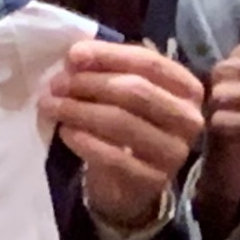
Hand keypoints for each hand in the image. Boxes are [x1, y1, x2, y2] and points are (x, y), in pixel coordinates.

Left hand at [44, 41, 205, 232]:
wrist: (130, 185)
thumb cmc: (127, 126)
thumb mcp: (124, 92)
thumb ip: (108, 68)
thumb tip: (76, 55)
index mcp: (187, 89)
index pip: (150, 62)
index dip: (109, 55)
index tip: (73, 55)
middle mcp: (189, 120)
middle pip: (136, 91)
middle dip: (89, 84)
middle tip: (56, 84)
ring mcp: (174, 153)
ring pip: (122, 122)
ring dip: (79, 111)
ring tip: (51, 106)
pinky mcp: (153, 181)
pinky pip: (114, 158)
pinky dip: (84, 142)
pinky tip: (65, 132)